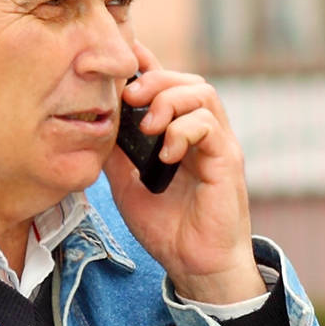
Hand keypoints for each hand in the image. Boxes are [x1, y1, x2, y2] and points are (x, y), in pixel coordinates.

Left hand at [104, 40, 261, 303]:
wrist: (196, 266)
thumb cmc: (167, 229)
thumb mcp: (127, 185)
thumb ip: (117, 153)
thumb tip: (96, 122)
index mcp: (178, 134)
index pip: (167, 84)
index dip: (147, 64)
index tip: (121, 60)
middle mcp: (201, 133)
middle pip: (187, 79)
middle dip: (154, 80)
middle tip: (128, 98)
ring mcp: (217, 144)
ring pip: (202, 92)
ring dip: (169, 101)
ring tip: (148, 127)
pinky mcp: (227, 159)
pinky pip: (208, 124)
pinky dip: (183, 130)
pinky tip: (167, 153)